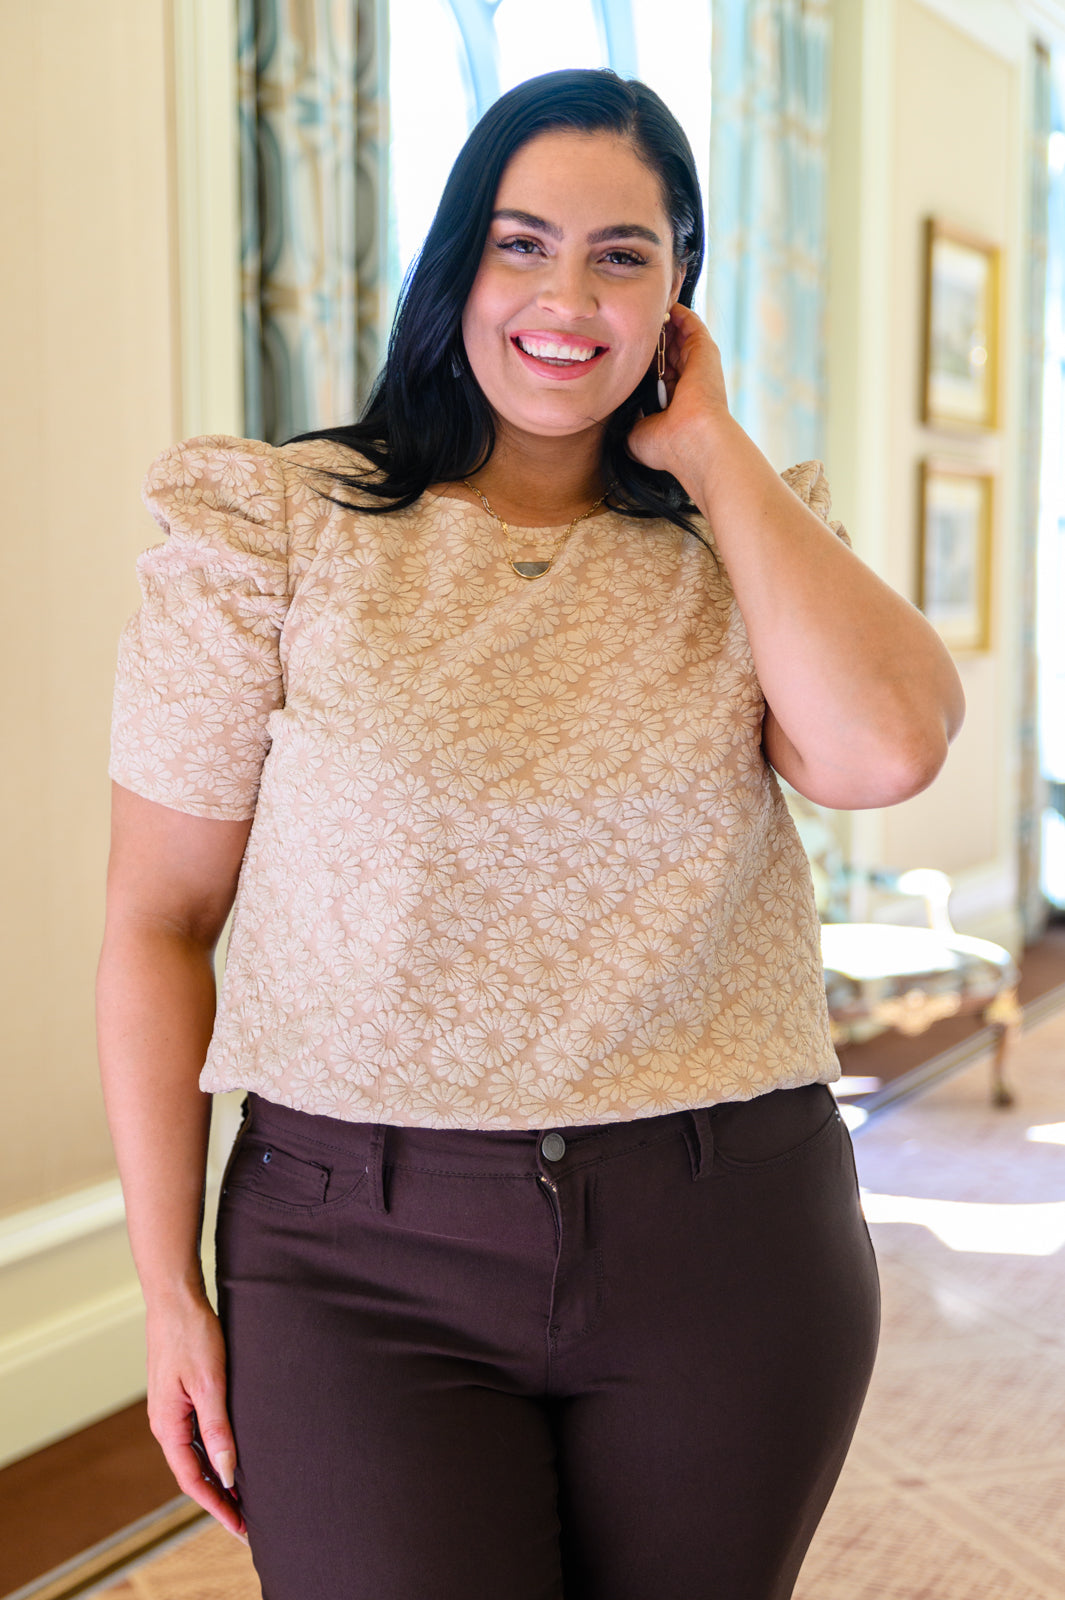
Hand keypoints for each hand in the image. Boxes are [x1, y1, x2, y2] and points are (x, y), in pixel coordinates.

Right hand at [145, 1294, 247, 1542]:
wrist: (176, 1299)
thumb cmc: (192, 1335)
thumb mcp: (210, 1384)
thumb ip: (218, 1428)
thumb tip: (226, 1472)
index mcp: (168, 1425)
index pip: (193, 1480)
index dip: (217, 1506)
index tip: (240, 1527)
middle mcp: (166, 1423)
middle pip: (193, 1472)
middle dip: (219, 1498)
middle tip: (249, 1519)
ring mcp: (172, 1410)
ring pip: (195, 1454)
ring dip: (218, 1476)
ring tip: (246, 1494)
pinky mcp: (180, 1395)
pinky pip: (197, 1434)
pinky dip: (214, 1451)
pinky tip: (233, 1454)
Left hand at [626, 303, 731, 482]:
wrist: (692, 439)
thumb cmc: (665, 444)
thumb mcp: (635, 433)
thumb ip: (625, 419)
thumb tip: (613, 411)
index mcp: (670, 400)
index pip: (654, 373)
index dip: (639, 360)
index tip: (619, 348)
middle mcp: (685, 381)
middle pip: (665, 351)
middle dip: (649, 336)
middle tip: (627, 321)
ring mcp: (697, 365)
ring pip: (677, 335)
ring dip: (662, 321)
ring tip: (644, 307)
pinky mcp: (705, 351)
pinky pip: (690, 323)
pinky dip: (677, 312)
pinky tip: (662, 302)